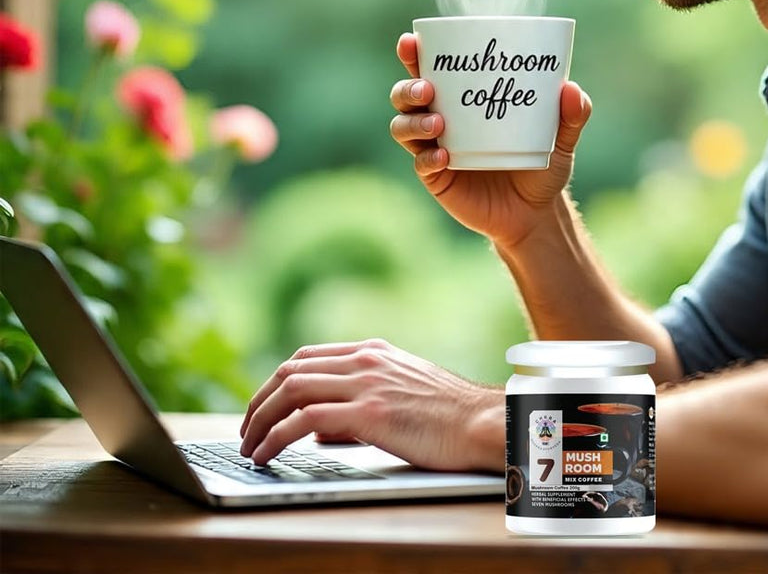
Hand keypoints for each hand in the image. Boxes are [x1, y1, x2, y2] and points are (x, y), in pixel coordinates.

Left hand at [239, 338, 503, 470]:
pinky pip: (305, 420)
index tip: (261, 407)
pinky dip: (276, 436)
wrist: (482, 422)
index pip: (308, 356)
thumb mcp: (400, 395)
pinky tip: (266, 453)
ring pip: (291, 390)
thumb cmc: (448, 416)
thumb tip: (316, 430)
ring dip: (260, 419)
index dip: (276, 382)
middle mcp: (365, 360)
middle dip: (259, 400)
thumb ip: (357, 404)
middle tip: (246, 430)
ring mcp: (367, 383)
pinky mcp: (370, 412)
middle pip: (291, 370)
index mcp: (373, 352)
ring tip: (248, 446)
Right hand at [389, 32, 591, 247]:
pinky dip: (427, 157)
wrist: (536, 214)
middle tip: (427, 88)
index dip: (415, 53)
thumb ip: (572, 115)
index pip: (432, 68)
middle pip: (406, 94)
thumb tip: (571, 88)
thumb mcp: (561, 139)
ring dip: (413, 122)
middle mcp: (443, 117)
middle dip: (408, 86)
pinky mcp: (437, 177)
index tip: (411, 40)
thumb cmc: (543, 166)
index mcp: (465, 97)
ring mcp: (436, 147)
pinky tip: (444, 156)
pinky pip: (421, 163)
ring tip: (438, 124)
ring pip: (403, 126)